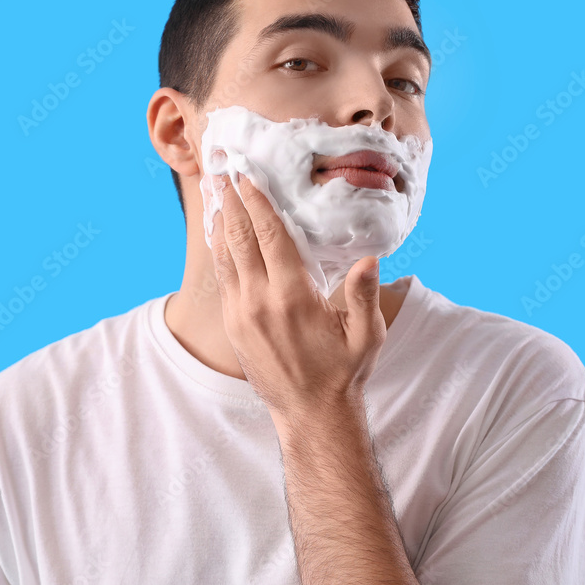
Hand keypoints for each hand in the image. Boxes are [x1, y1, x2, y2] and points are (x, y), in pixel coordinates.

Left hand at [208, 173, 385, 417]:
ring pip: (224, 256)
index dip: (258, 203)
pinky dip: (220, 250)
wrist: (310, 414)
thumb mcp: (366, 335)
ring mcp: (241, 315)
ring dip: (220, 221)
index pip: (269, 237)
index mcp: (293, 297)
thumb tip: (369, 258)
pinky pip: (222, 278)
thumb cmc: (344, 371)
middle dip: (232, 202)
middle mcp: (259, 302)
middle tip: (224, 170)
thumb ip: (364, 294)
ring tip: (215, 191)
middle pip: (239, 238)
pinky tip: (220, 234)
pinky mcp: (233, 326)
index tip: (249, 176)